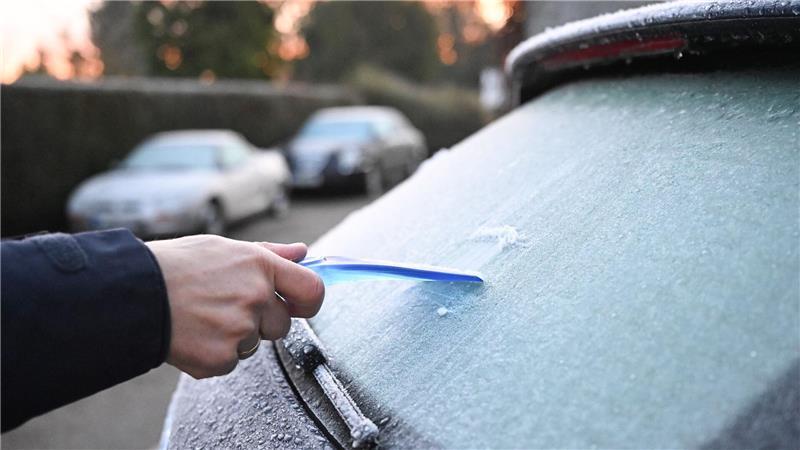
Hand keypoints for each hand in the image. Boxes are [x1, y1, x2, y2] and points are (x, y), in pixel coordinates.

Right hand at [145, 235, 323, 378]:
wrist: (133, 293)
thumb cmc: (175, 266)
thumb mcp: (224, 248)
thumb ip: (269, 254)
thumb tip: (301, 253)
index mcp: (261, 266)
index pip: (312, 290)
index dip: (309, 302)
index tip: (299, 306)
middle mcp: (256, 297)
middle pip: (282, 324)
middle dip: (261, 321)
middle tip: (225, 307)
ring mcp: (240, 329)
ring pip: (254, 343)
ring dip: (235, 337)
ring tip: (203, 317)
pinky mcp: (220, 357)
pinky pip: (231, 361)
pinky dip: (214, 354)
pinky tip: (194, 334)